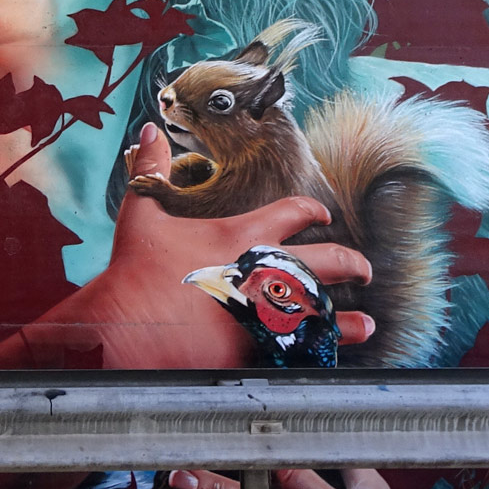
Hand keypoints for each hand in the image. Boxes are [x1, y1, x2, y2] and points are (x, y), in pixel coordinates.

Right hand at [84, 122, 374, 368]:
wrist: (124, 325)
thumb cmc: (133, 270)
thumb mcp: (142, 212)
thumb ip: (152, 169)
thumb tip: (148, 133)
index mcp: (239, 235)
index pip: (291, 213)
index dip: (312, 211)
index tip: (323, 215)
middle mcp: (260, 271)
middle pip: (324, 262)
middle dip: (349, 264)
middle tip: (362, 269)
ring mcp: (261, 312)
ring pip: (320, 312)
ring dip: (346, 321)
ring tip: (365, 325)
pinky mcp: (253, 348)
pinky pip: (296, 349)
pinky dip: (315, 352)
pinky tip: (328, 356)